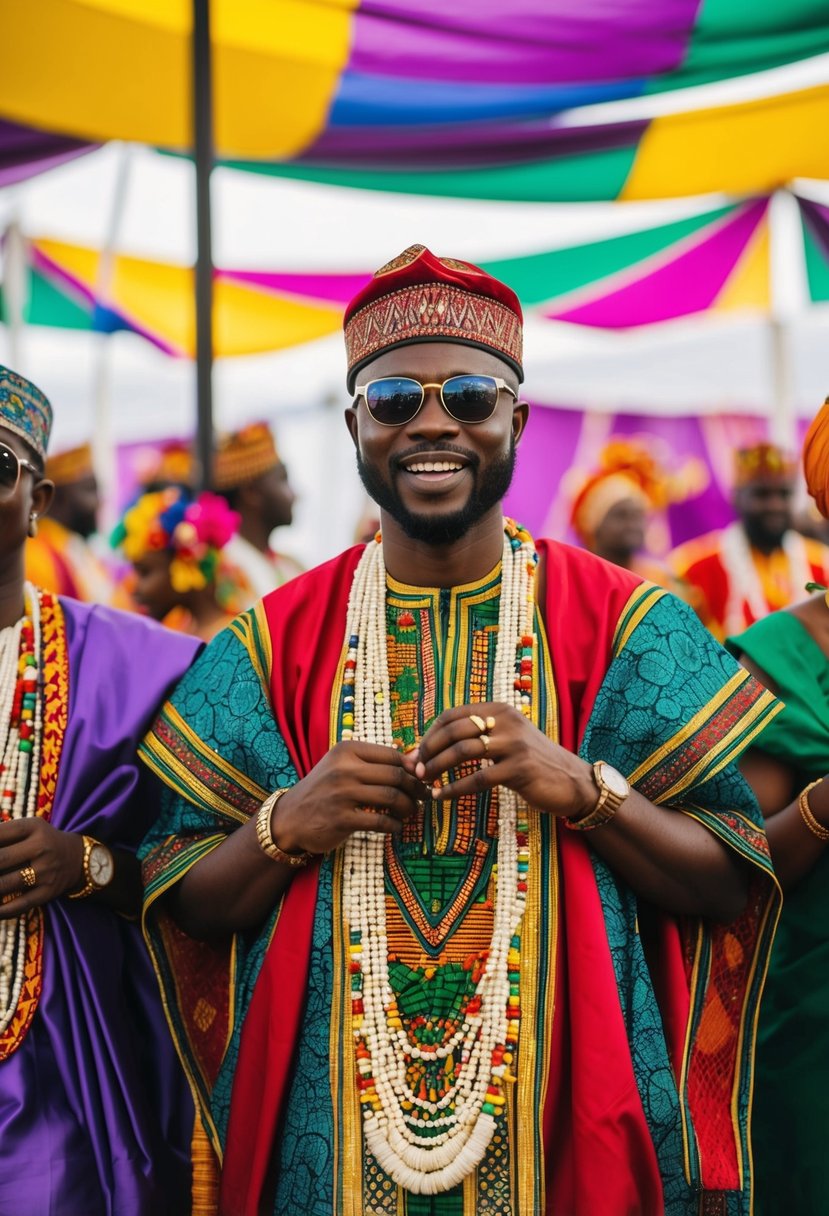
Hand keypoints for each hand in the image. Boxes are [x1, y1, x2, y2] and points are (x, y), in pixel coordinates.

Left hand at [0, 819, 84, 917]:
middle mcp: (42, 848)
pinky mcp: (48, 893)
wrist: (77, 858)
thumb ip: (3, 835)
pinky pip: (19, 905)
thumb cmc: (42, 841)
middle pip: (1, 859)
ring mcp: (46, 872)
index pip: (0, 834)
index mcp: (34, 827)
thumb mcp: (28, 828)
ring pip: (6, 884)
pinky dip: (0, 910)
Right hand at [270, 741, 427, 855]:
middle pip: (395, 775)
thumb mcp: (344, 767)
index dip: (413, 768)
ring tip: (411, 811)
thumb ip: (377, 762)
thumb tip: (417, 759)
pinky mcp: (342, 819)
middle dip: (415, 788)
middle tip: (423, 797)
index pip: (392, 755)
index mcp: (347, 750)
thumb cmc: (324, 789)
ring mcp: (342, 794)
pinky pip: (380, 821)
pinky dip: (394, 825)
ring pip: (391, 797)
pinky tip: (395, 827)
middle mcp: (344, 769)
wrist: (290, 817)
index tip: (422, 779)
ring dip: (408, 807)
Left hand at [408, 702, 595, 818]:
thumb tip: (431, 747)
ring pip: (463, 751)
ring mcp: (514, 744)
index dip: (430, 734)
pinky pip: (478, 778)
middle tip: (415, 770)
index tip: (417, 753)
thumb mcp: (506, 739)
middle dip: (429, 751)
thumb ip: (476, 738)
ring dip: (437, 768)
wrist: (572, 781)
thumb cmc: (531, 762)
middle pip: (454, 730)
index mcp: (499, 710)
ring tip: (424, 782)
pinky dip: (454, 788)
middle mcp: (506, 721)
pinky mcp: (519, 769)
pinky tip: (441, 796)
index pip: (452, 714)